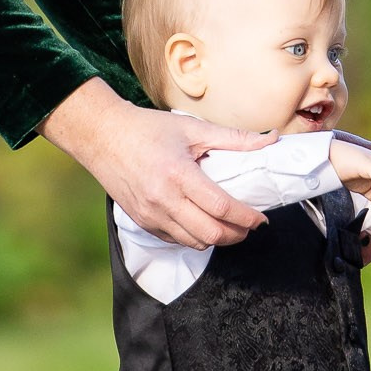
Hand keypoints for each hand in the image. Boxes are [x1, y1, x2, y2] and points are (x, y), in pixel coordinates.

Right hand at [40, 76, 267, 246]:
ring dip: (217, 239)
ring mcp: (151, 215)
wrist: (101, 136)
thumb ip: (234, 138)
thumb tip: (269, 139)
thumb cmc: (146, 129)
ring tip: (229, 226)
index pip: (221, 208)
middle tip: (249, 225)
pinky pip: (175, 240)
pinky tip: (202, 223)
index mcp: (178, 175)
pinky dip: (194, 237)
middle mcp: (163, 200)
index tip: (261, 218)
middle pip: (211, 234)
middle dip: (237, 235)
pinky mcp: (142, 222)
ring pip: (194, 243)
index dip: (247, 217)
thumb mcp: (192, 128)